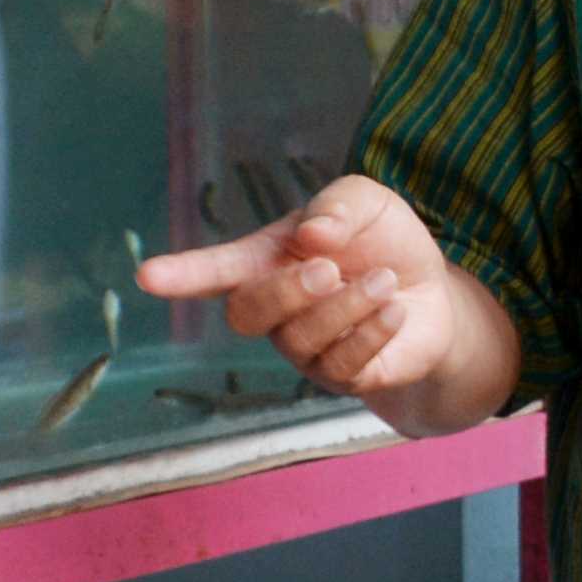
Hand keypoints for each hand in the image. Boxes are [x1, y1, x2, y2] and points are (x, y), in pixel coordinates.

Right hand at [137, 175, 510, 434]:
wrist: (434, 292)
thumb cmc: (382, 242)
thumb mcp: (367, 202)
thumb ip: (338, 205)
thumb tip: (312, 235)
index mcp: (266, 260)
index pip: (215, 270)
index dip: (182, 275)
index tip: (147, 276)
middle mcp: (275, 310)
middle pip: (246, 314)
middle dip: (286, 291)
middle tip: (329, 268)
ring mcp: (304, 349)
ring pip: (300, 339)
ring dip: (346, 305)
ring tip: (384, 280)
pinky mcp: (342, 378)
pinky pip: (342, 365)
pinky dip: (372, 332)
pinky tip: (395, 310)